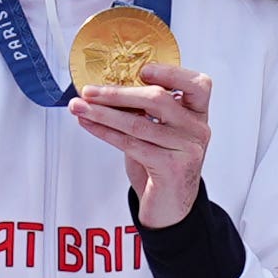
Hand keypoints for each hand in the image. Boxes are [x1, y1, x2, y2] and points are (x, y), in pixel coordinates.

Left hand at [71, 60, 214, 226]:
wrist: (170, 208)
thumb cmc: (162, 166)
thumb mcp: (159, 133)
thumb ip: (146, 111)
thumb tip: (107, 90)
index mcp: (197, 115)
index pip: (197, 84)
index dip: (171, 73)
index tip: (142, 70)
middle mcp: (198, 130)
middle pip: (158, 99)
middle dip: (118, 93)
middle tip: (89, 91)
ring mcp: (187, 149)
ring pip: (138, 122)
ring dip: (103, 113)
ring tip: (80, 107)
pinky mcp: (172, 168)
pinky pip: (131, 144)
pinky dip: (105, 132)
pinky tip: (90, 125)